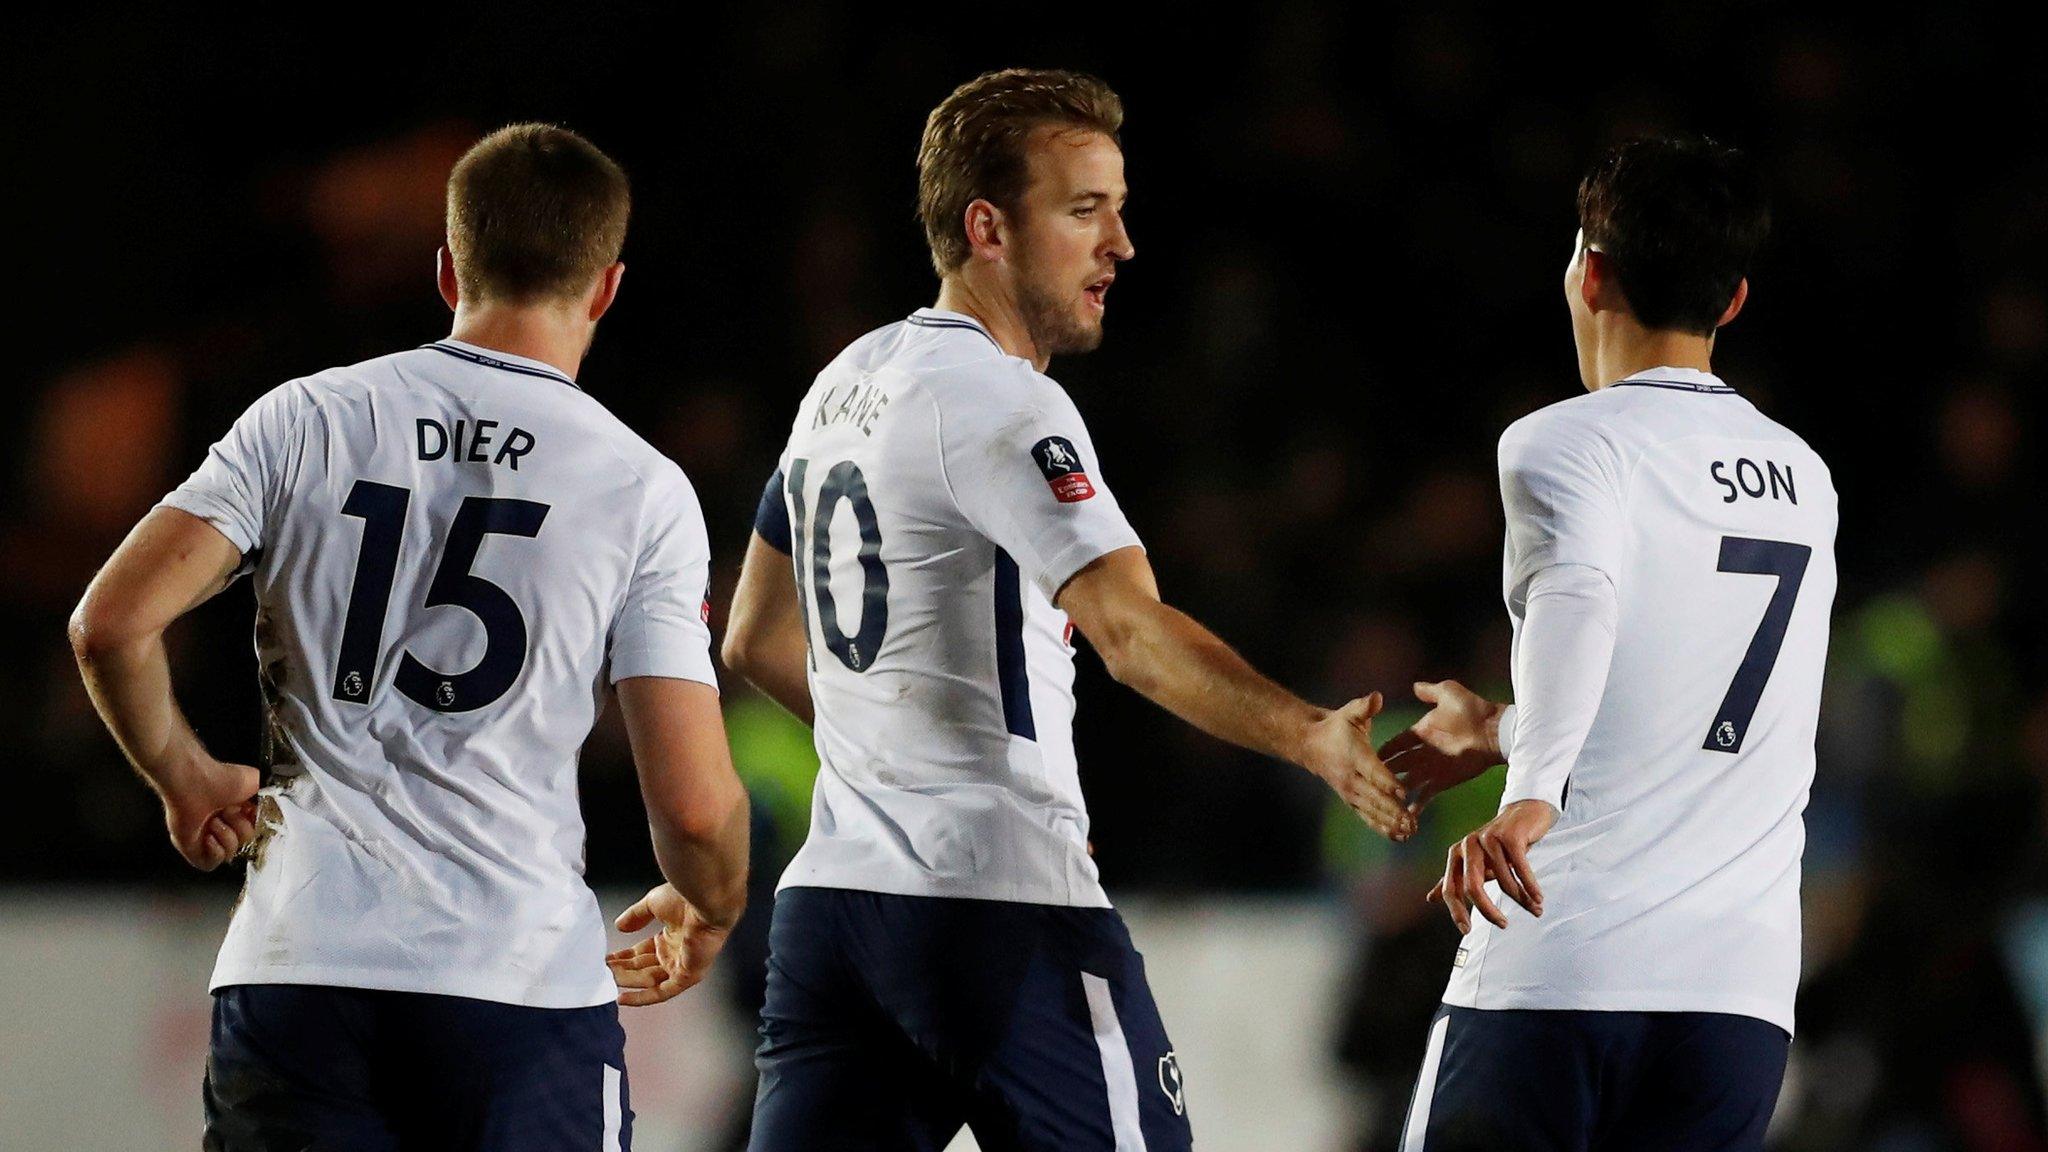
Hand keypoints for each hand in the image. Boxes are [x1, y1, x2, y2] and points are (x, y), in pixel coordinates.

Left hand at [162, 758, 261, 870]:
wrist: (194, 783)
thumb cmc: (221, 778)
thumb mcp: (257, 782)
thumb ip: (271, 798)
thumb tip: (280, 811)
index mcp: (237, 811)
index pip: (255, 829)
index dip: (257, 824)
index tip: (251, 812)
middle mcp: (223, 824)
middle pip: (246, 842)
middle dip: (241, 828)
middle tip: (227, 811)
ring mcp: (207, 838)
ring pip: (230, 854)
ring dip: (227, 837)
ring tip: (213, 820)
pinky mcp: (193, 849)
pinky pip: (211, 864)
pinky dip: (215, 851)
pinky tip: (208, 835)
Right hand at [608, 883, 732, 1006]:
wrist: (704, 902)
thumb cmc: (685, 898)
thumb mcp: (653, 904)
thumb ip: (636, 915)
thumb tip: (619, 926)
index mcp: (671, 935)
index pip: (643, 951)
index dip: (624, 956)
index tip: (608, 958)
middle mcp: (676, 952)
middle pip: (644, 967)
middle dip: (623, 970)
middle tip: (602, 971)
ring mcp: (682, 965)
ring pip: (649, 980)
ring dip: (628, 982)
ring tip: (607, 981)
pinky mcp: (687, 976)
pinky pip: (662, 992)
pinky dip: (642, 997)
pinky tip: (623, 998)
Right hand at [1301, 692, 1414, 840]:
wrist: (1311, 744)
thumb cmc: (1337, 725)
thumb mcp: (1350, 712)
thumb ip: (1364, 706)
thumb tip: (1376, 697)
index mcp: (1355, 756)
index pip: (1373, 771)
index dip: (1388, 781)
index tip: (1402, 791)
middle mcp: (1352, 778)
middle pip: (1375, 797)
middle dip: (1393, 810)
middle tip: (1410, 820)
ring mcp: (1350, 792)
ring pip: (1372, 811)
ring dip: (1391, 823)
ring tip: (1409, 831)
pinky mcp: (1352, 801)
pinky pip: (1368, 817)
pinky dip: (1383, 828)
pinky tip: (1400, 837)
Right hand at [1378, 680, 1506, 812]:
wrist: (1494, 732)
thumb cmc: (1473, 710)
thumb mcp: (1449, 693)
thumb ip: (1430, 692)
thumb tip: (1414, 686)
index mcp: (1422, 731)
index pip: (1398, 742)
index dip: (1385, 749)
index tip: (1367, 755)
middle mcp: (1424, 751)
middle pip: (1399, 763)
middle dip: (1385, 772)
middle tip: (1367, 781)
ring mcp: (1433, 768)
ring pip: (1408, 781)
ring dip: (1396, 790)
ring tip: (1380, 800)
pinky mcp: (1443, 782)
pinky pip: (1425, 795)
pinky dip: (1415, 804)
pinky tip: (1403, 812)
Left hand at [1428, 799, 1556, 933]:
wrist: (1524, 813)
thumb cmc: (1498, 843)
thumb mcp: (1474, 861)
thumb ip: (1454, 878)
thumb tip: (1430, 899)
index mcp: (1456, 854)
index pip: (1450, 888)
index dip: (1456, 911)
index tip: (1466, 930)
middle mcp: (1468, 845)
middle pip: (1472, 887)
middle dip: (1487, 910)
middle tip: (1503, 924)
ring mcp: (1488, 839)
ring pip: (1503, 880)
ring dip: (1521, 899)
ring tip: (1535, 908)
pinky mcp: (1509, 836)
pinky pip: (1520, 869)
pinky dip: (1530, 886)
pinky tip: (1537, 897)